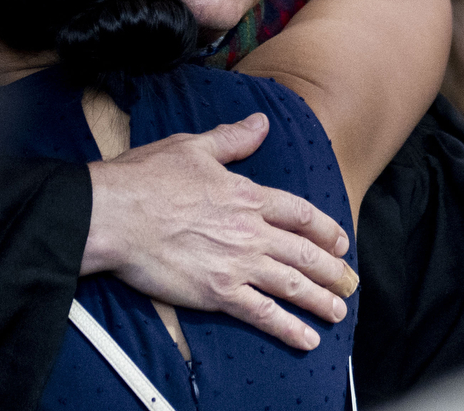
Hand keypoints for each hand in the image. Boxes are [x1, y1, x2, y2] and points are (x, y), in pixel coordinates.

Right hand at [83, 113, 354, 350]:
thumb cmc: (145, 179)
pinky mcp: (218, 292)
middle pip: (305, 253)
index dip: (326, 229)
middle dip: (332, 271)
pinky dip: (288, 328)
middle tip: (348, 284)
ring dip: (319, 300)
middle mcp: (250, 231)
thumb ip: (232, 139)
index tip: (340, 242)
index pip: (300, 214)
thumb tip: (260, 123)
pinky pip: (263, 314)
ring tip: (337, 312)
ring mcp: (237, 264)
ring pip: (292, 285)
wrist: (115, 214)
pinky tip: (306, 339)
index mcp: (246, 195)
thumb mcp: (192, 147)